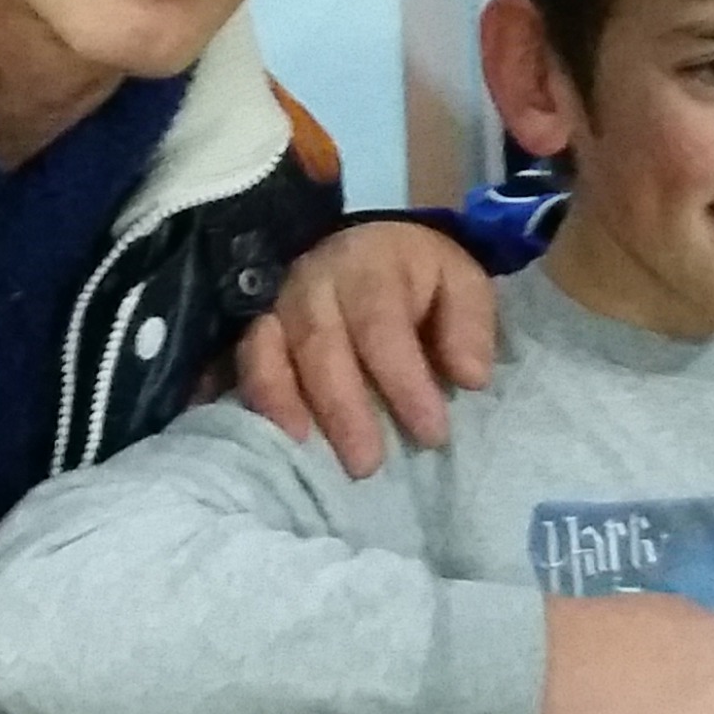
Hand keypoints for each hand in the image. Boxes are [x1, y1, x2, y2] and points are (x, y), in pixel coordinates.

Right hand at [235, 221, 495, 477]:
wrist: (364, 249)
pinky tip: (269, 438)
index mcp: (371, 265)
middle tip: (368, 465)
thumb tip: (469, 377)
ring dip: (286, 404)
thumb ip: (468, 325)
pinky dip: (254, 398)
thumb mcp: (459, 284)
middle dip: (343, 407)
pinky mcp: (253, 328)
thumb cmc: (419, 278)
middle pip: (320, 343)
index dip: (403, 379)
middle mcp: (315, 280)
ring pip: (270, 351)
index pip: (382, 323)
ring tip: (307, 453)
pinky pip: (243, 361)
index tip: (432, 432)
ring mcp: (276, 303)